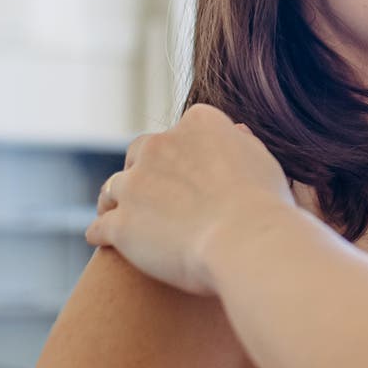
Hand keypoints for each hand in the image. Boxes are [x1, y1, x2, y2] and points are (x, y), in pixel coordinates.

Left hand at [87, 104, 297, 295]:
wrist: (249, 242)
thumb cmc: (266, 207)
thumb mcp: (262, 162)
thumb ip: (241, 144)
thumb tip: (236, 131)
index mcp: (199, 124)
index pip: (182, 130)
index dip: (183, 152)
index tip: (187, 170)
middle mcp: (161, 145)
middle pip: (140, 151)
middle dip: (142, 169)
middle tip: (148, 192)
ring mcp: (136, 183)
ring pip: (113, 187)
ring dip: (116, 200)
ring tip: (116, 215)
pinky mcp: (120, 223)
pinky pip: (100, 226)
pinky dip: (101, 233)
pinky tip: (103, 243)